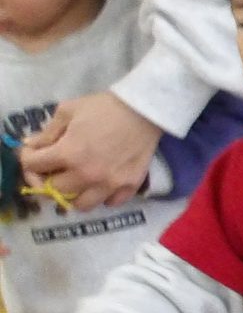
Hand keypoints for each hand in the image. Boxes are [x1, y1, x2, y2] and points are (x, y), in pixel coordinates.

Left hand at [19, 93, 159, 209]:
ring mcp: (109, 184)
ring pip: (81, 205)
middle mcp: (86, 175)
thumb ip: (47, 132)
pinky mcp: (129, 186)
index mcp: (68, 154)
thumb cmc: (103, 107)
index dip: (28, 158)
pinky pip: (110, 203)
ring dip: (74, 195)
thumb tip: (32, 146)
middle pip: (52, 190)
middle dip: (45, 178)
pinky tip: (102, 184)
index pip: (32, 166)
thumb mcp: (67, 111)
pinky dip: (103, 197)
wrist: (143, 110)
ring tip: (76, 183)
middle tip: (51, 169)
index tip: (34, 152)